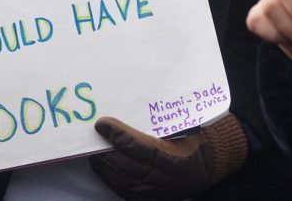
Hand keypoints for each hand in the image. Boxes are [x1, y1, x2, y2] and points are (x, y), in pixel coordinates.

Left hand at [89, 115, 247, 198]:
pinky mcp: (143, 198)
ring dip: (102, 161)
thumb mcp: (182, 129)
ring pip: (120, 178)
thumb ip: (161, 120)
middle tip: (92, 132)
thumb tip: (132, 100)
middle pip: (126, 164)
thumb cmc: (189, 143)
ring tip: (92, 144)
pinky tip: (100, 160)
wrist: (199, 171)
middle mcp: (163, 179)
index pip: (140, 147)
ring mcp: (152, 192)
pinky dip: (107, 173)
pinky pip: (120, 187)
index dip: (119, 135)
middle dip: (105, 148)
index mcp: (175, 159)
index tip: (102, 123)